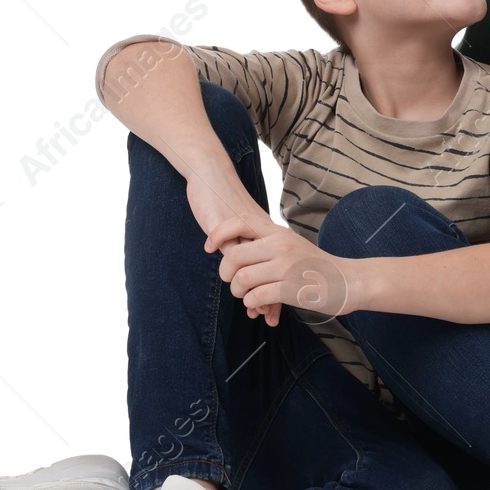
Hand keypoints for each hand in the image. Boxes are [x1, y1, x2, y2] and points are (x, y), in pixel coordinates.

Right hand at [186, 171, 283, 323]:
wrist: (210, 174)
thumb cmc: (221, 198)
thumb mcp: (237, 224)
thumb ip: (246, 242)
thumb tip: (251, 264)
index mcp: (267, 233)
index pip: (279, 266)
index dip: (279, 286)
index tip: (279, 309)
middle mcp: (261, 233)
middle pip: (272, 269)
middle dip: (271, 294)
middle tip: (267, 315)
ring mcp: (246, 232)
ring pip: (256, 267)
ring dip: (255, 290)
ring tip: (253, 310)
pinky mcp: (229, 229)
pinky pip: (235, 256)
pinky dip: (238, 276)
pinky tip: (235, 290)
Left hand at [202, 212, 358, 325]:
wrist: (347, 281)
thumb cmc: (316, 266)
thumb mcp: (291, 245)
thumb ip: (266, 245)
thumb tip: (234, 252)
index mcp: (278, 232)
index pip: (240, 221)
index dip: (218, 233)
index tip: (209, 247)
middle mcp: (281, 245)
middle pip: (233, 256)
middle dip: (226, 274)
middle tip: (234, 282)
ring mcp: (286, 266)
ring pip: (241, 278)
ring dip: (238, 292)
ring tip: (247, 296)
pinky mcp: (290, 288)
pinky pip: (256, 296)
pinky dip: (252, 303)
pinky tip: (259, 305)